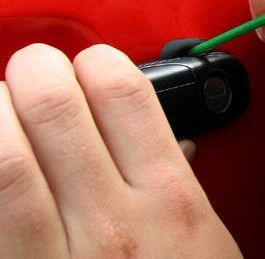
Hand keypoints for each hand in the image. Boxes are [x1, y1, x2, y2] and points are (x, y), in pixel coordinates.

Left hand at [0, 44, 240, 257]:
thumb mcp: (209, 241)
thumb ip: (181, 188)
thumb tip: (169, 144)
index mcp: (170, 202)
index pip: (123, 92)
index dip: (96, 61)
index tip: (88, 67)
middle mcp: (113, 224)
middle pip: (55, 107)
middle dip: (34, 71)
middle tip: (32, 75)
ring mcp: (57, 256)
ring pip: (7, 158)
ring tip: (3, 112)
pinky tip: (0, 161)